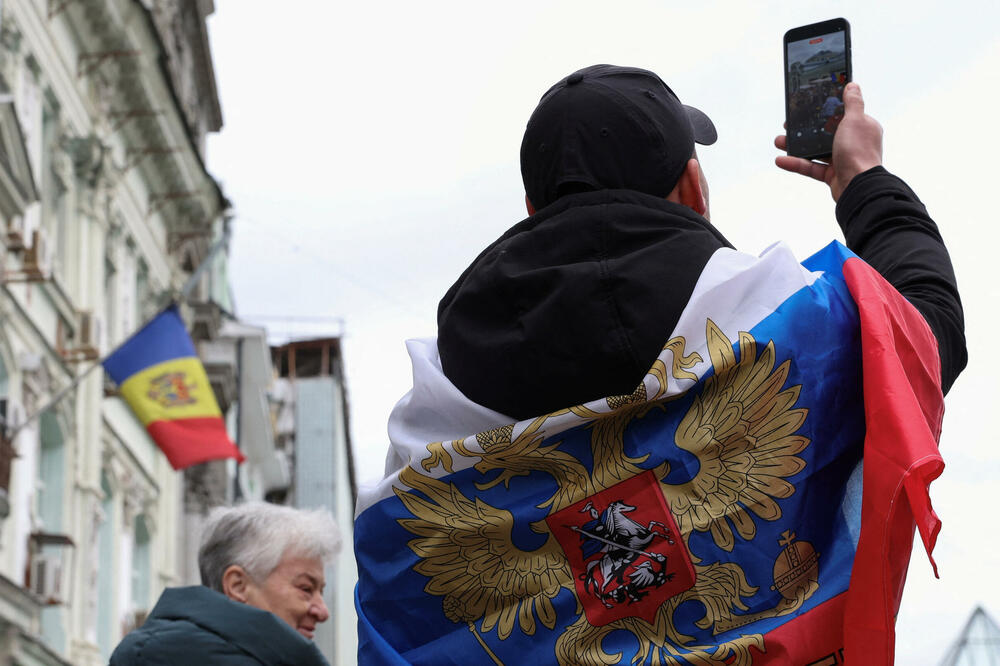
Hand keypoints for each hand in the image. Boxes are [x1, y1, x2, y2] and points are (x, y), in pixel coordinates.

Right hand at [774, 82, 882, 200]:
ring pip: (815, 150)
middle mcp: (852, 142)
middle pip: (824, 132)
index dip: (825, 111)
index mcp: (861, 127)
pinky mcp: (831, 175)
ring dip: (795, 146)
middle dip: (804, 129)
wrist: (859, 187)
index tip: (809, 108)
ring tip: (779, 141)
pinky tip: (781, 160)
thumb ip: (852, 102)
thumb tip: (852, 85)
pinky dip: (795, 164)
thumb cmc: (860, 153)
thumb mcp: (855, 120)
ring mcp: (842, 159)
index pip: (842, 115)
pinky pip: (810, 167)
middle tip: (788, 125)